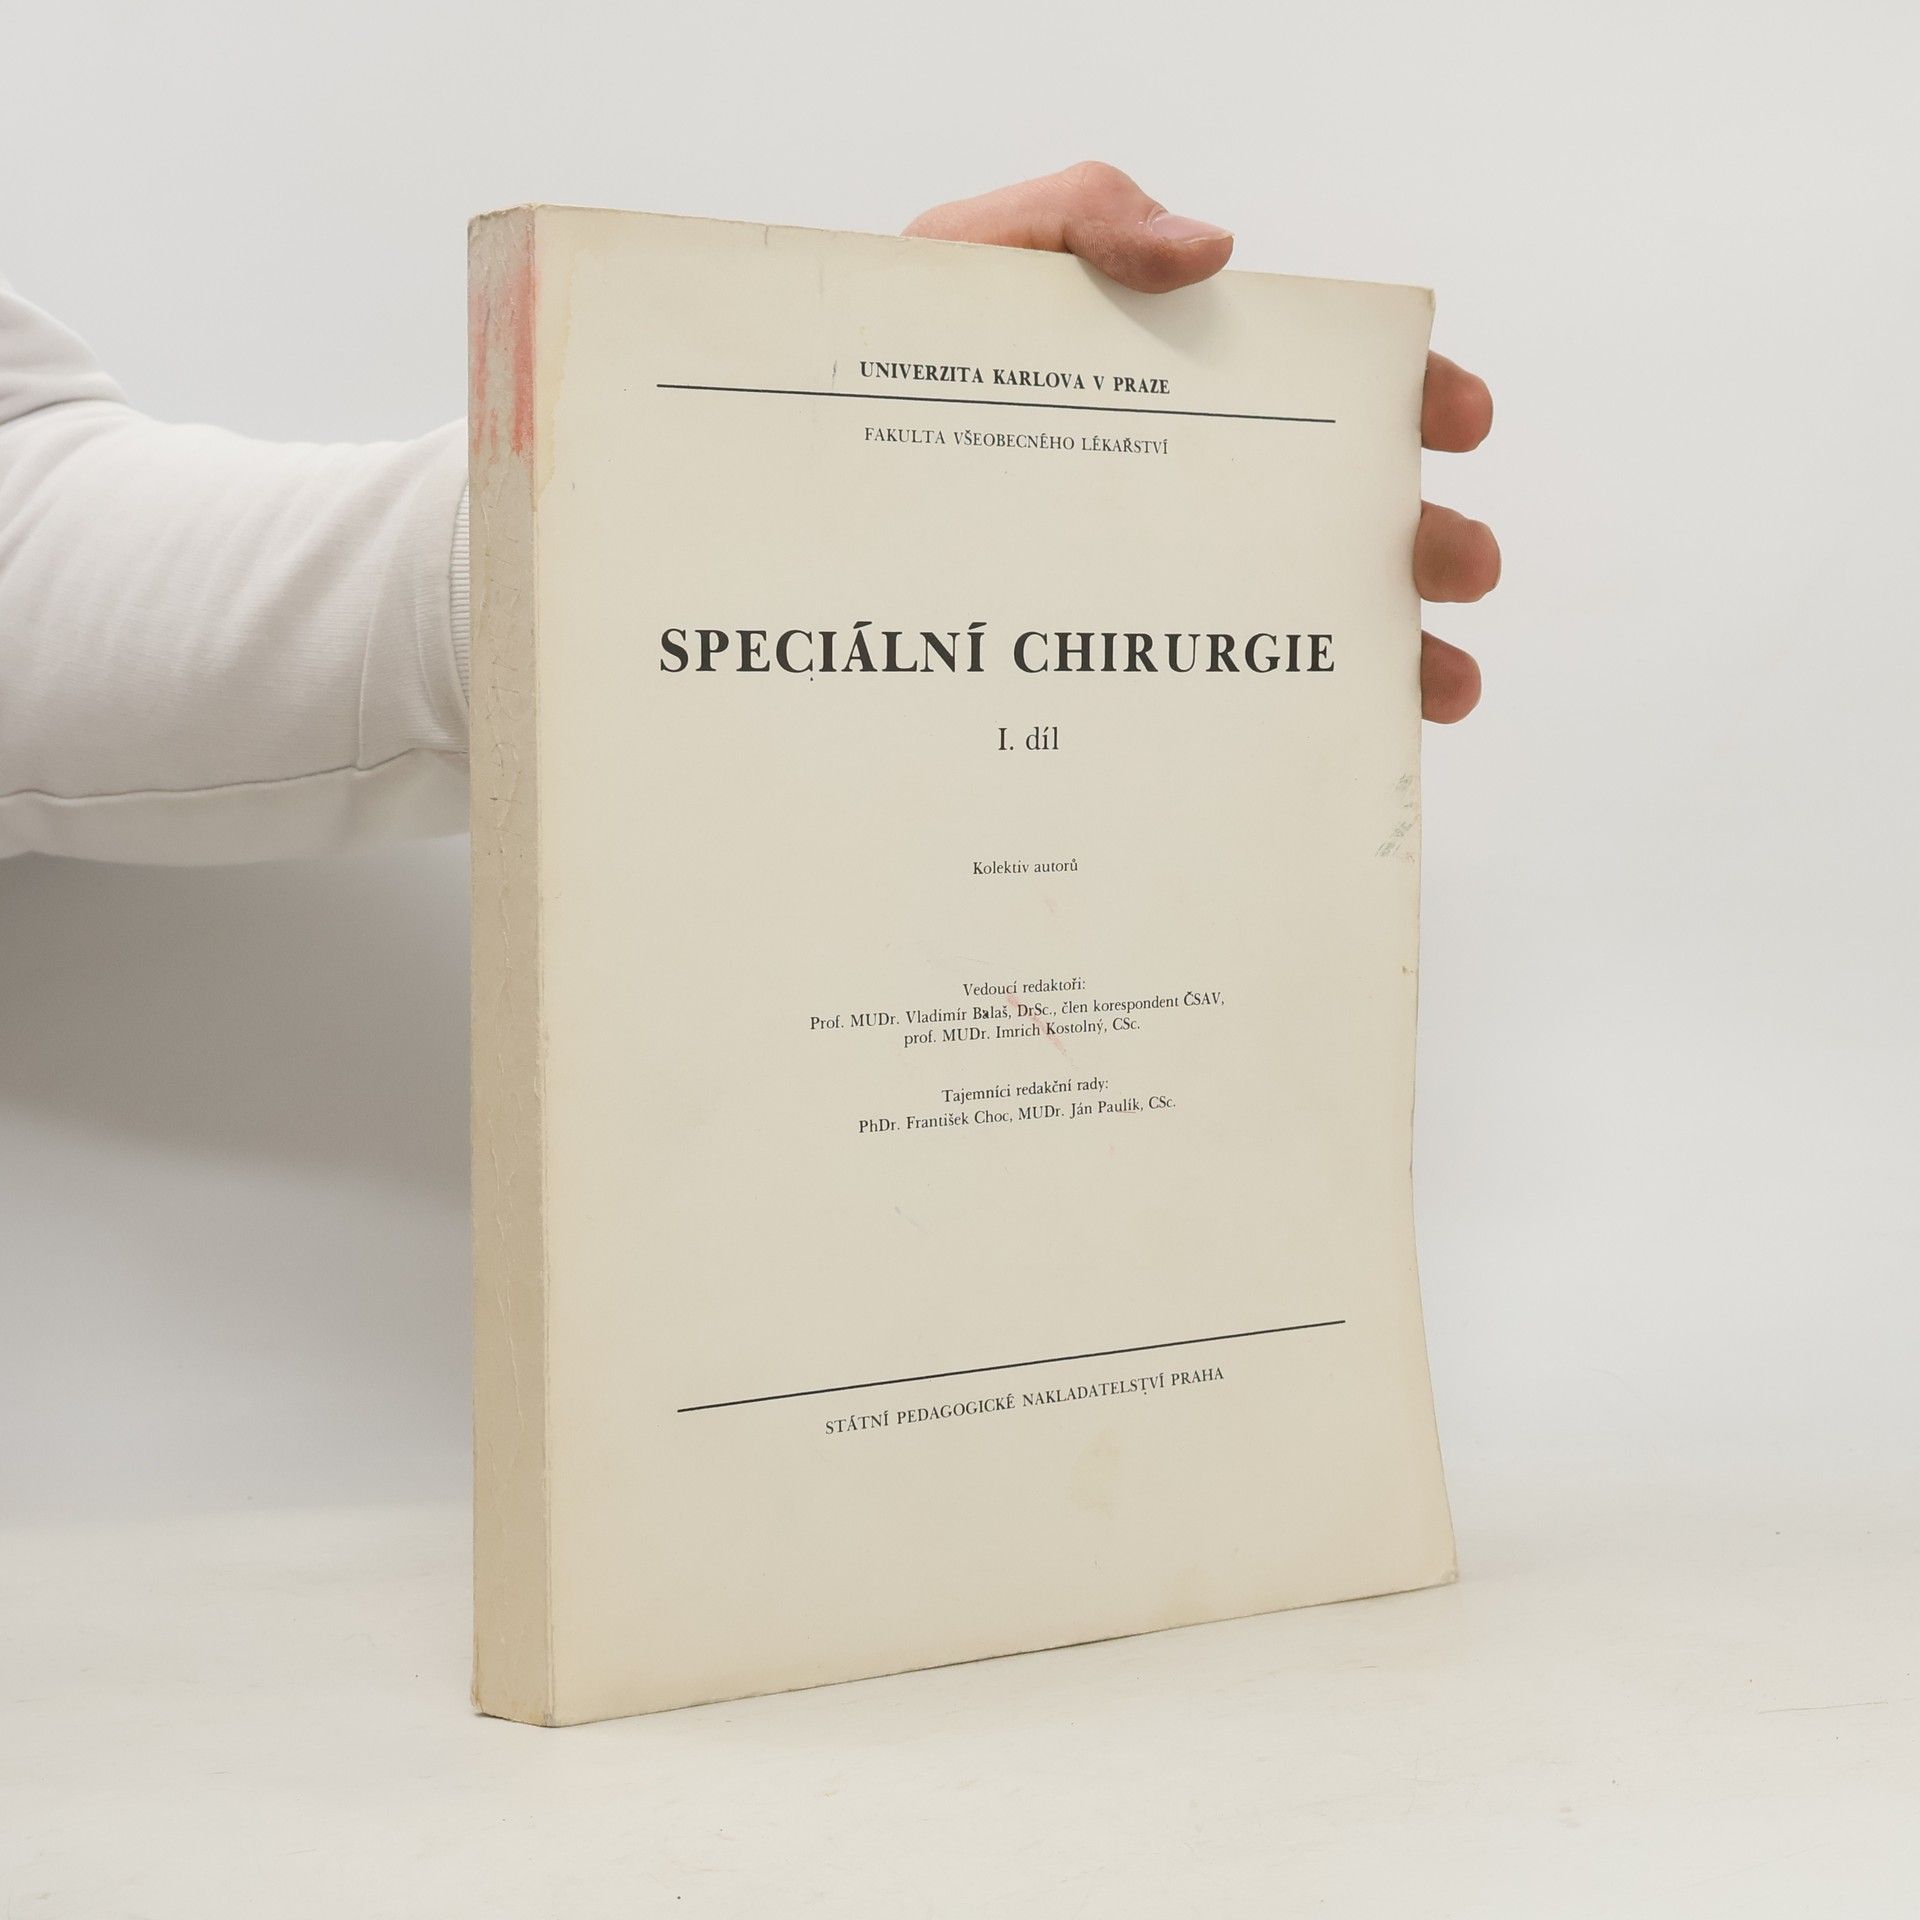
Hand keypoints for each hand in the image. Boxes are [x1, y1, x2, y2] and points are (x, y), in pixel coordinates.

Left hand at [906, 162, 1495, 721]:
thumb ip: (1085, 222)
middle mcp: (1187, 493)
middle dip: (1421, 543)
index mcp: (1180, 387)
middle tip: (1458, 564)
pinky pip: (1212, 700)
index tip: (1458, 421)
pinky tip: (1322, 755)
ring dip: (1389, 653)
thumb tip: (1212, 251)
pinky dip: (1285, 728)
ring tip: (1437, 688)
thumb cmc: (902, 358)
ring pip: (1297, 622)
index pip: (1322, 386)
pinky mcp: (1108, 664)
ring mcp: (1154, 583)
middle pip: (1334, 516)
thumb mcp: (981, 263)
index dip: (1407, 399)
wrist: (810, 488)